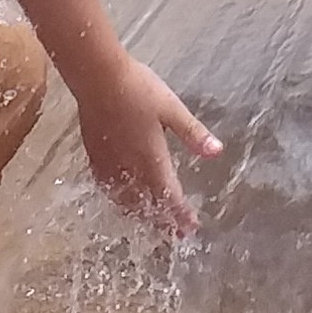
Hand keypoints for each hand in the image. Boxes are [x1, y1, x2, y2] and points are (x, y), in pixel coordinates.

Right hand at [75, 56, 221, 232]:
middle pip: (147, 204)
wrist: (98, 78)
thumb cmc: (139, 89)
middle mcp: (129, 168)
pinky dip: (119, 201)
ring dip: (140, 214)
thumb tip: (217, 152)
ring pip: (125, 201)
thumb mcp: (172, 107)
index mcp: (151, 158)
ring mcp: (109, 164)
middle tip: (174, 234)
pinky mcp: (94, 157)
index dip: (180, 214)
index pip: (169, 195)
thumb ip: (193, 133)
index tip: (190, 228)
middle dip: (162, 220)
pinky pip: (108, 189)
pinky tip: (121, 199)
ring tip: (150, 222)